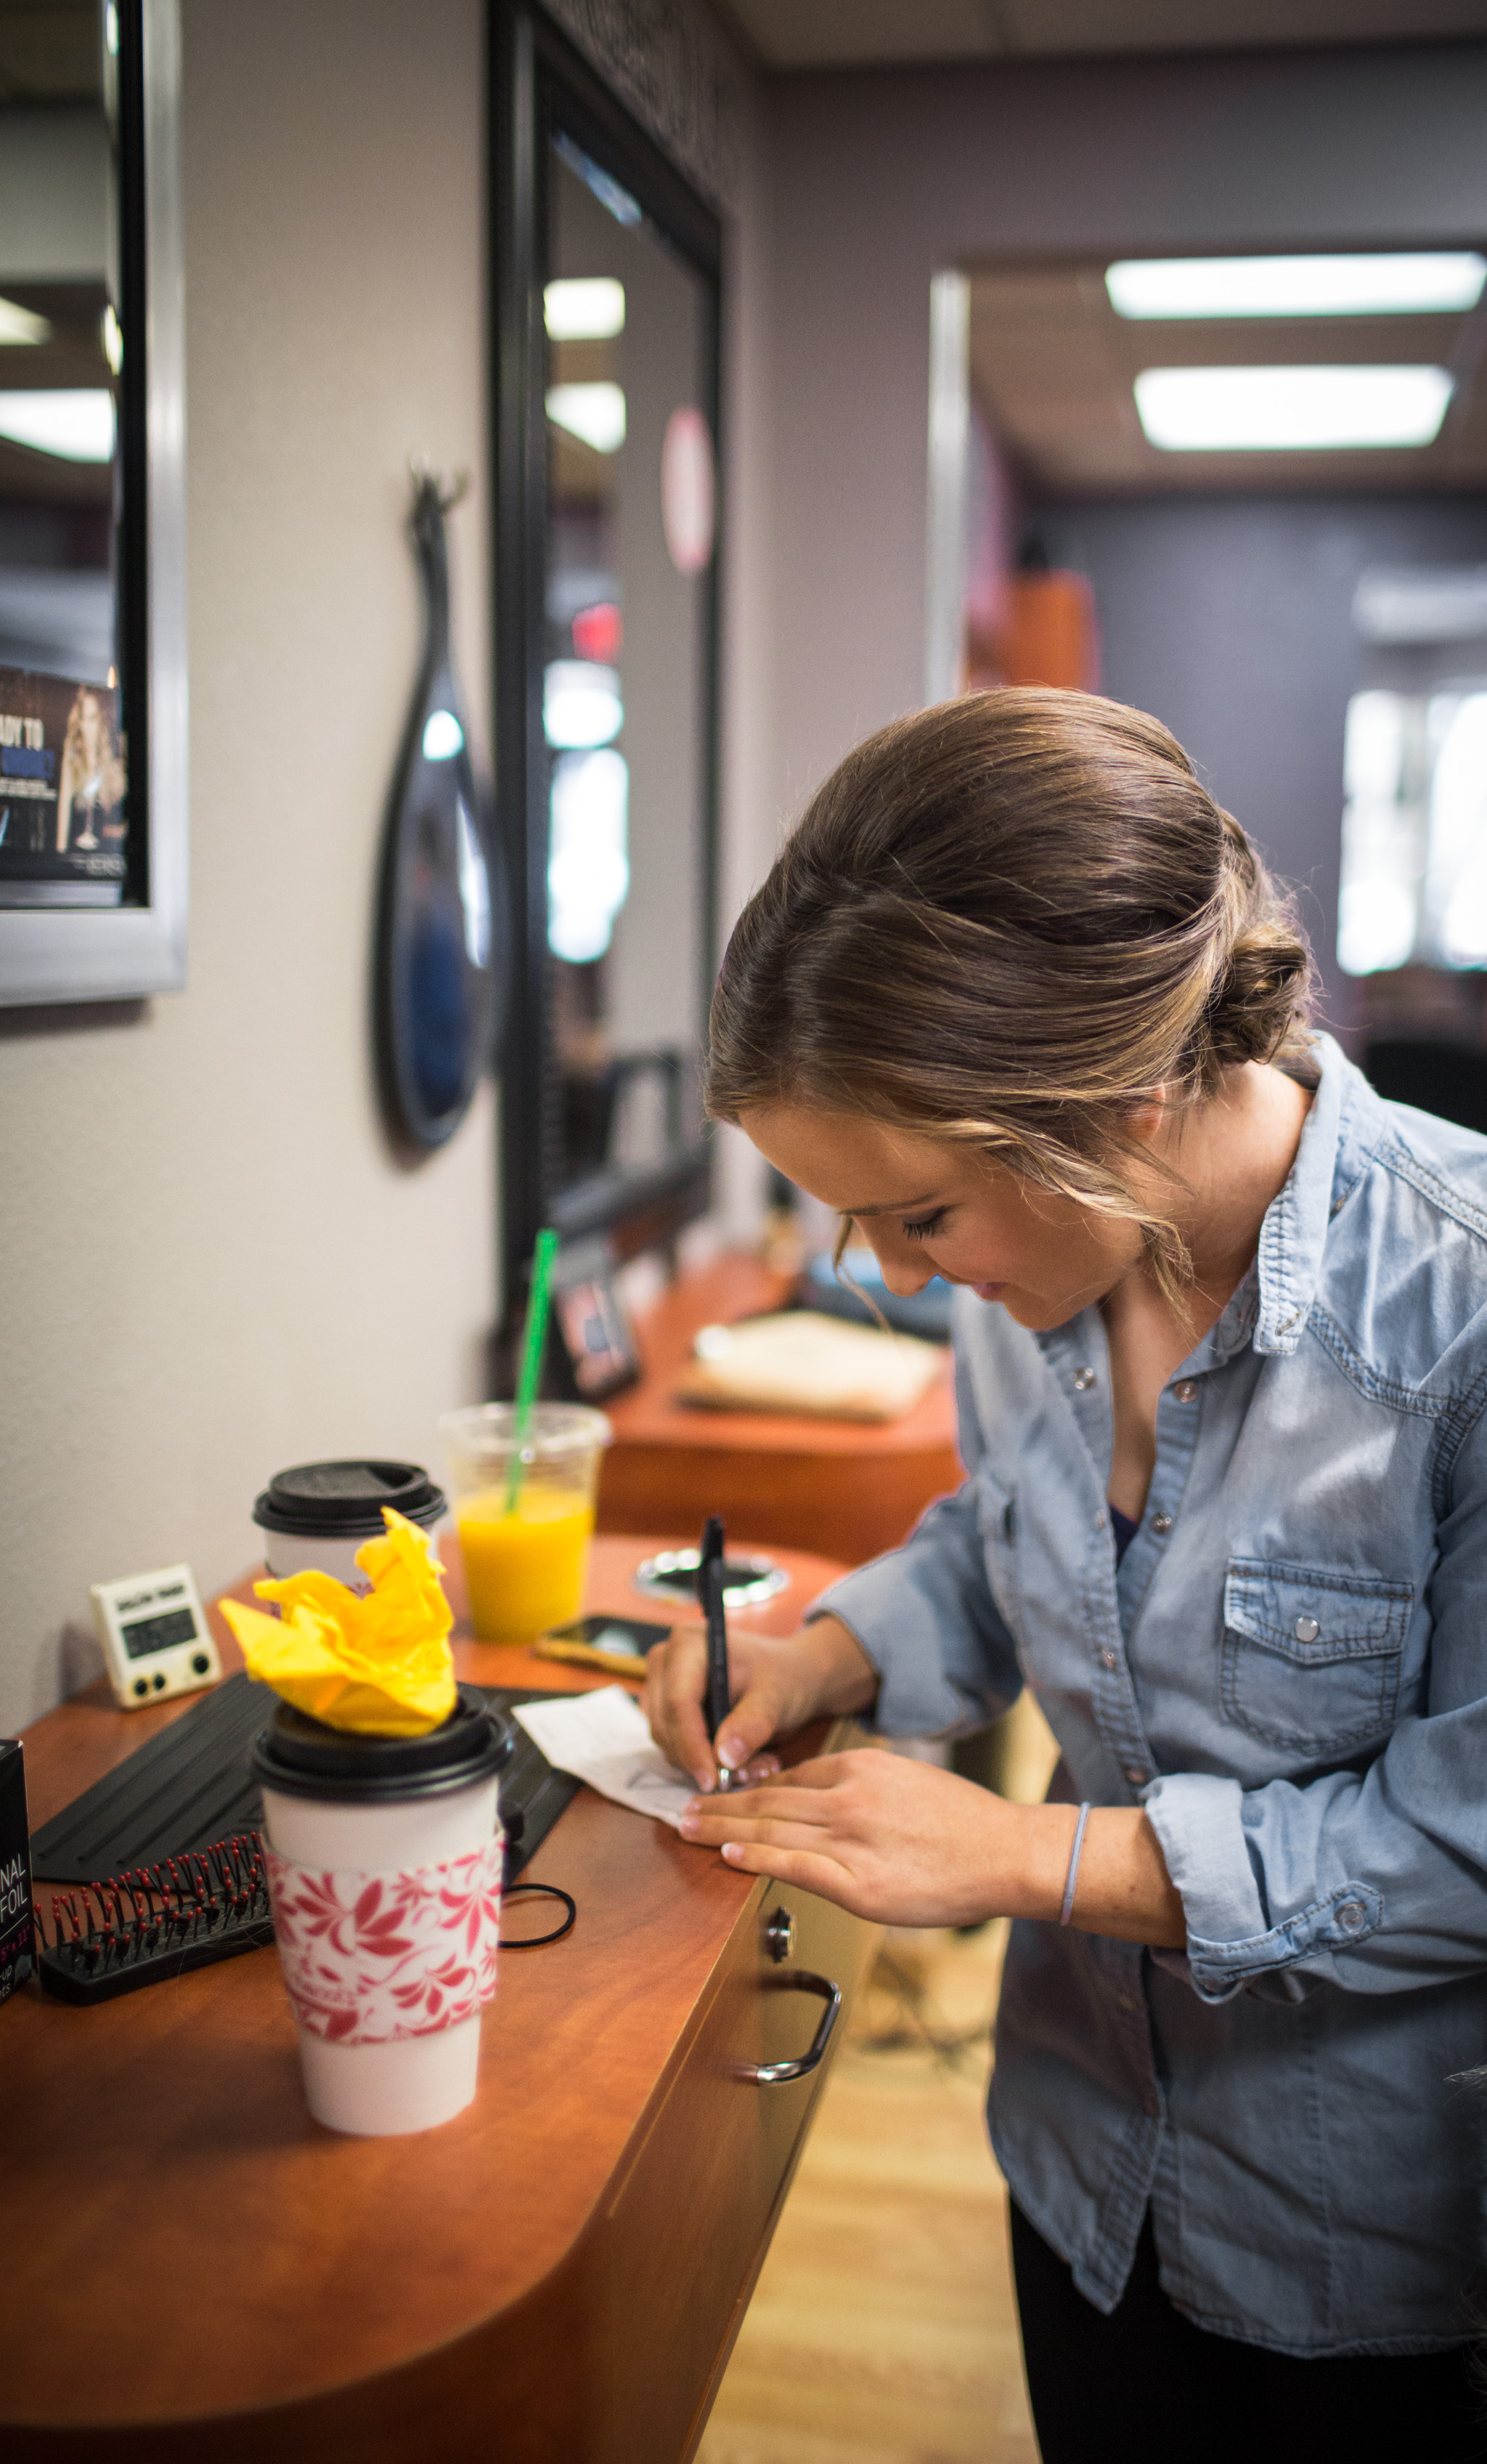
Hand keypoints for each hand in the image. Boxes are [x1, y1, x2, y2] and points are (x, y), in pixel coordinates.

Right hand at [642, 1612, 877, 1792]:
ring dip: (702, 1762)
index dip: (691, 1744)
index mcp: (689, 1644)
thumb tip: (724, 1758)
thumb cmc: (783, 1677)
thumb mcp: (776, 1698)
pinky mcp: (665, 1709)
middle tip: (742, 1777)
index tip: (711, 1780)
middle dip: (700, 1758)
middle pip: (666, 1724)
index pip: (679, 1702)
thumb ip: (752, 1725)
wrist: (787, 1675)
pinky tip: (736, 1761)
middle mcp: (666, 1661)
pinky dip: (701, 1760)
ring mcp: (662, 1685)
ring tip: (749, 1766)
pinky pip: (673, 1744)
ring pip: (666, 1739)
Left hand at [678, 1747, 1012, 1926]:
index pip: (790, 1779)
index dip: (749, 1788)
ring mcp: (854, 1840)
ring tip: (689, 1829)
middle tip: (684, 1807)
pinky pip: (797, 1866)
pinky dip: (758, 1857)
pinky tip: (731, 1854)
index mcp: (862, 1768)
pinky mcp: (860, 1884)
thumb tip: (819, 1801)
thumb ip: (861, 1787)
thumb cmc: (964, 1823)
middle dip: (721, 1804)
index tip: (722, 1793)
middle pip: (769, 1799)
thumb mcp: (907, 1780)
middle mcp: (851, 1797)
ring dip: (723, 1828)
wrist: (1006, 1852)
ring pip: (773, 1828)